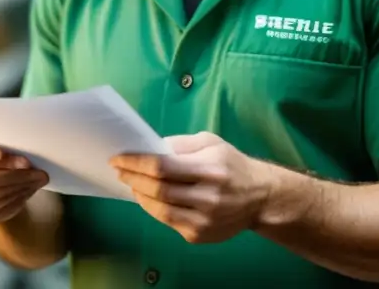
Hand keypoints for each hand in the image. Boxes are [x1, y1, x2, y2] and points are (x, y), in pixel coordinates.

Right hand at [0, 134, 48, 222]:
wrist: (2, 174)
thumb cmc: (1, 147)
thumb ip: (0, 134)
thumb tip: (20, 127)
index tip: (0, 154)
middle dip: (8, 172)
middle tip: (29, 165)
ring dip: (18, 185)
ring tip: (38, 176)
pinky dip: (18, 196)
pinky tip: (30, 186)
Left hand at [110, 131, 272, 243]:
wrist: (260, 196)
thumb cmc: (231, 164)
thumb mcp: (211, 142)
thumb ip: (181, 144)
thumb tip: (151, 148)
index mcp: (210, 168)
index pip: (163, 167)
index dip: (136, 163)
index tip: (118, 158)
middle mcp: (208, 196)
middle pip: (158, 190)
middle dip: (133, 179)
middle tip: (120, 170)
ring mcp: (204, 220)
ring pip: (161, 210)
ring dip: (140, 196)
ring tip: (131, 184)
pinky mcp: (200, 235)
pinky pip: (169, 222)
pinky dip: (153, 209)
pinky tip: (148, 198)